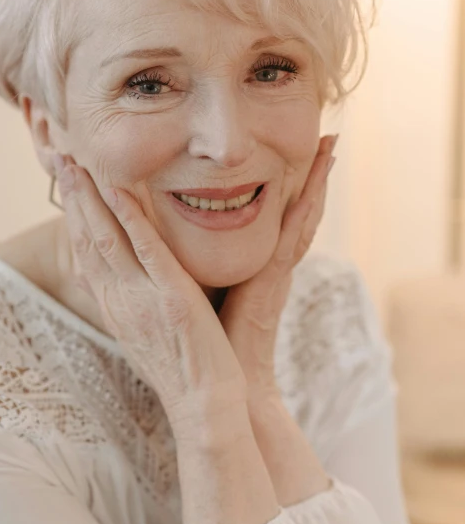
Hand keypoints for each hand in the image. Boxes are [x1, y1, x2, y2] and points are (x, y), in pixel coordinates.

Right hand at [53, 156, 247, 430]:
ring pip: (108, 240)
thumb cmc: (183, 371)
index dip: (73, 219)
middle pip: (88, 242)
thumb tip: (128, 285)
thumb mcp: (147, 336)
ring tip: (77, 166)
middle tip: (61, 162)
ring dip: (91, 200)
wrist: (205, 407)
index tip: (67, 188)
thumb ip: (135, 305)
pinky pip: (147, 251)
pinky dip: (131, 219)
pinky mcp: (172, 299)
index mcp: (116, 308)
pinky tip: (119, 192)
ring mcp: (143, 299)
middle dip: (74, 200)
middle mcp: (120, 301)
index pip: (86, 255)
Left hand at [217, 135, 338, 403]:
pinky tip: (311, 187)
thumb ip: (208, 266)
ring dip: (319, 182)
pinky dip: (304, 211)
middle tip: (332, 139)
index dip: (296, 185)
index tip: (308, 153)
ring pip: (303, 216)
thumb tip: (190, 245)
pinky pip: (291, 240)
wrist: (224, 383)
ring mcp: (277, 271)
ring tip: (332, 148)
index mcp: (260, 264)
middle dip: (316, 174)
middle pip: (299, 209)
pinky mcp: (272, 281)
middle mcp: (274, 263)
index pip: (282, 215)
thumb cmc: (213, 338)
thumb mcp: (210, 290)